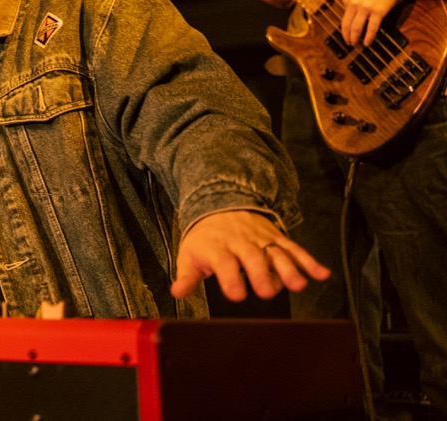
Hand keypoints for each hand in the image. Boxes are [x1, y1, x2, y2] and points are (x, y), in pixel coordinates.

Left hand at [172, 210, 329, 302]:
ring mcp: (261, 239)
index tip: (237, 295)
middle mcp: (241, 242)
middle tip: (268, 292)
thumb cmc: (205, 238)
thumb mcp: (189, 254)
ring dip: (289, 268)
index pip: (224, 262)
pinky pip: (294, 248)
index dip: (230, 278)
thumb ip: (187, 276)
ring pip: (277, 253)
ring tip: (299, 285)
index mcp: (217, 247)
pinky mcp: (276, 237)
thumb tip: (177, 292)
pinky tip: (322, 274)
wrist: (219, 204)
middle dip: (261, 274)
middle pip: (253, 257)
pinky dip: (309, 261)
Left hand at [342, 0, 405, 46]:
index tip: (346, 35)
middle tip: (348, 44)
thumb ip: (354, 1)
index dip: (344, 29)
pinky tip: (367, 43)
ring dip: (355, 38)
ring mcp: (366, 7)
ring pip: (357, 28)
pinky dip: (368, 37)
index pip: (343, 18)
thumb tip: (352, 15)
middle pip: (347, 25)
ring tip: (355, 44)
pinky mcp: (379, 11)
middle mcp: (354, 3)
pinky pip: (371, 28)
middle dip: (347, 36)